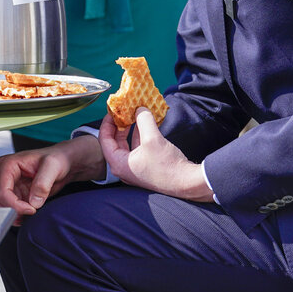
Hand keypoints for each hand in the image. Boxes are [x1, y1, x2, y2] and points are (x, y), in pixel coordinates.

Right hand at [0, 136, 103, 217]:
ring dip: (16, 212)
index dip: (14, 204)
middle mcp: (3, 174)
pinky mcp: (14, 194)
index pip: (2, 191)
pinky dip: (19, 214)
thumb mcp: (52, 167)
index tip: (32, 209)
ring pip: (3, 206)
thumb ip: (43, 183)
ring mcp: (8, 185)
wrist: (63, 163)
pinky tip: (31, 212)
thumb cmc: (57, 159)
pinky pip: (10, 209)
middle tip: (32, 210)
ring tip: (33, 211)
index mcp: (8, 164)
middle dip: (14, 209)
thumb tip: (34, 202)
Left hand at [98, 109, 213, 201]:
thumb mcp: (152, 139)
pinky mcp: (145, 167)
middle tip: (122, 112)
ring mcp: (135, 168)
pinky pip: (138, 148)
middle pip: (115, 142)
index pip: (104, 140)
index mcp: (119, 163)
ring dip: (131, 129)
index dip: (107, 123)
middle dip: (119, 125)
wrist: (187, 183)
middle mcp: (124, 168)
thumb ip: (143, 120)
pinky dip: (140, 136)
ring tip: (134, 114)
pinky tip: (146, 125)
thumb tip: (139, 108)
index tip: (112, 111)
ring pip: (127, 144)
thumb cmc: (167, 166)